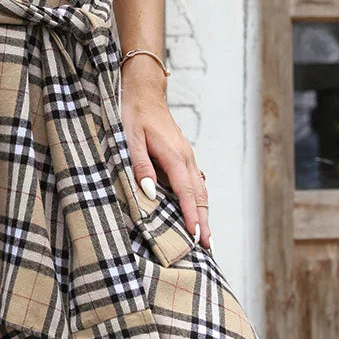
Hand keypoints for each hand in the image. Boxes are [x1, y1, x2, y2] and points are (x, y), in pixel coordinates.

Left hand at [120, 68, 211, 249]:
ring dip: (203, 212)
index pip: (186, 193)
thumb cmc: (134, 114)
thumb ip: (140, 165)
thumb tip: (150, 192)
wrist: (143, 92)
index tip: (196, 236)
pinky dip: (198, 200)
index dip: (191, 216)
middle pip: (199, 195)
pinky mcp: (182, 156)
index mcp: (174, 156)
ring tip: (205, 236)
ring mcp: (186, 156)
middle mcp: (186, 158)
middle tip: (207, 246)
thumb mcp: (130, 139)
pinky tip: (195, 211)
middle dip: (204, 221)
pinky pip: (194, 182)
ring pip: (199, 189)